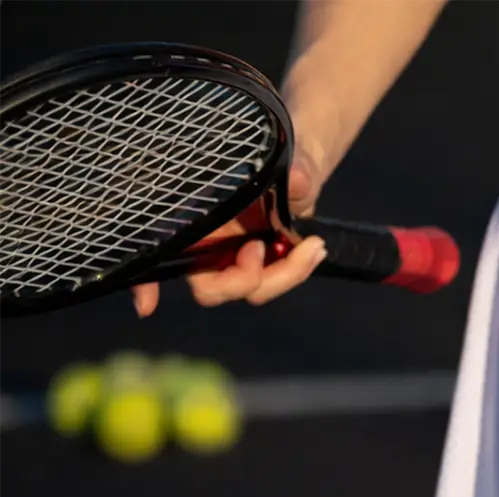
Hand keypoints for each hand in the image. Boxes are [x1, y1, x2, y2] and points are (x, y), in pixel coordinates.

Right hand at [130, 147, 326, 316]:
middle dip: (239, 279)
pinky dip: (295, 271)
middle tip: (260, 249)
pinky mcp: (268, 263)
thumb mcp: (271, 154)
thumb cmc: (263, 152)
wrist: (296, 161)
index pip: (158, 253)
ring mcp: (237, 258)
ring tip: (311, 243)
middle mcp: (208, 245)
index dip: (146, 285)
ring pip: (250, 289)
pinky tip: (316, 251)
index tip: (148, 305)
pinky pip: (276, 280)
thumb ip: (285, 170)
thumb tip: (297, 179)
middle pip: (211, 288)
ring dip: (283, 275)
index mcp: (189, 220)